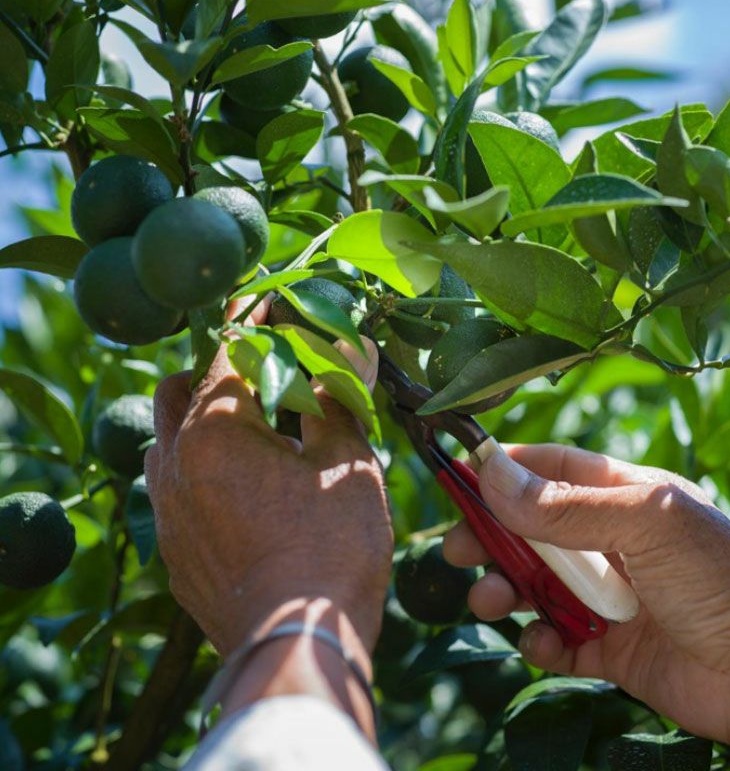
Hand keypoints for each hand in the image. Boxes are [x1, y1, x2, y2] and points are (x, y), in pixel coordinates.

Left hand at [145, 312, 391, 660]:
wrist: (298, 644)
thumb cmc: (331, 548)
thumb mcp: (347, 461)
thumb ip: (338, 396)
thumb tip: (348, 346)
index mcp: (215, 431)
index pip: (228, 348)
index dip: (254, 316)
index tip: (274, 298)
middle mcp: (175, 463)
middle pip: (180, 388)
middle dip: (217, 368)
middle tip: (268, 373)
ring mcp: (168, 511)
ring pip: (168, 440)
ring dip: (203, 421)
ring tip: (256, 431)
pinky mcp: (174, 549)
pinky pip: (175, 488)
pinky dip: (202, 468)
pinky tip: (246, 487)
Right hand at [444, 444, 729, 765]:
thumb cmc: (718, 580)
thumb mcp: (643, 524)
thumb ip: (564, 504)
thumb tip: (491, 472)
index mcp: (623, 496)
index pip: (552, 469)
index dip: (505, 469)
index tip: (459, 473)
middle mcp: (611, 541)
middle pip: (531, 529)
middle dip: (491, 536)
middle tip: (456, 549)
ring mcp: (609, 595)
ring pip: (536, 584)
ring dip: (505, 589)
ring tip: (489, 601)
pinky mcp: (609, 648)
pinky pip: (556, 639)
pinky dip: (539, 640)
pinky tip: (541, 642)